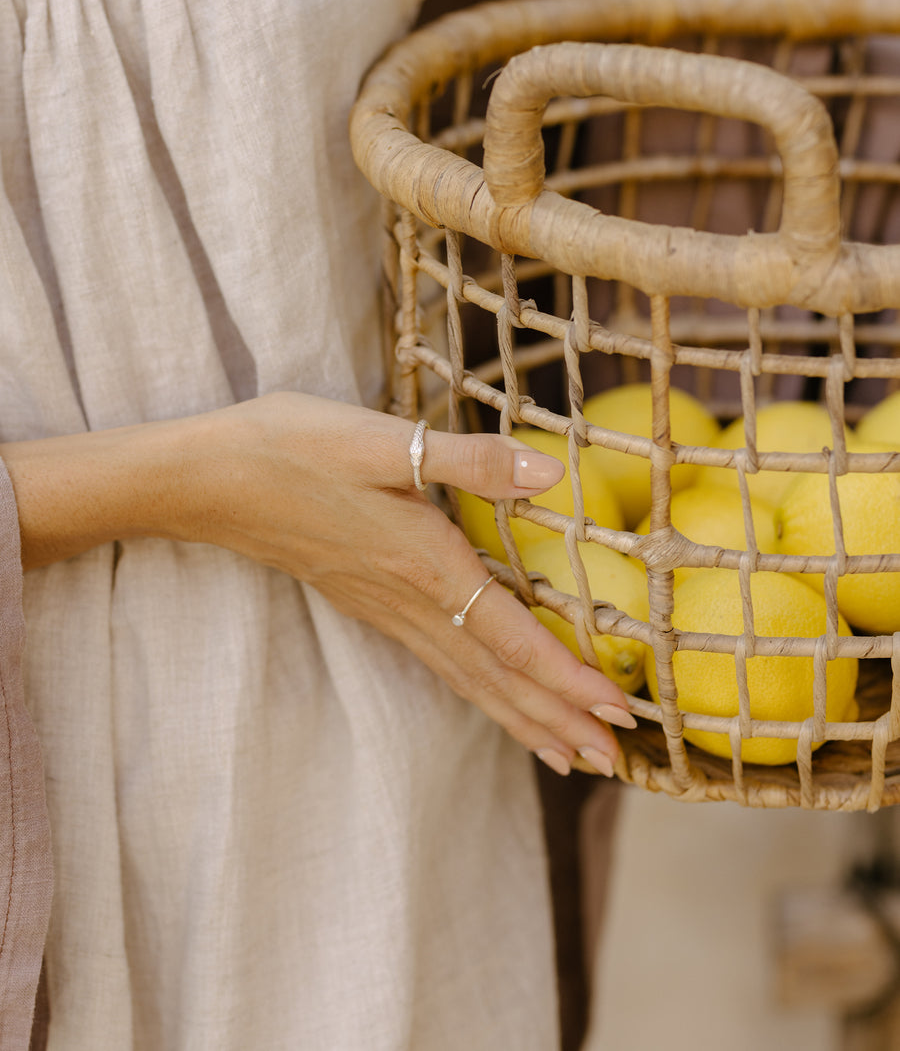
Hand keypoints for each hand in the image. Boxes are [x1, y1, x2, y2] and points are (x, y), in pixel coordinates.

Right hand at [182, 393, 635, 775]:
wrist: (208, 480)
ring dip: (522, 718)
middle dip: (557, 720)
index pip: (511, 640)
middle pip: (496, 680)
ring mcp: (385, 610)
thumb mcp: (384, 440)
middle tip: (615, 762)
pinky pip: (439, 664)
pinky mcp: (368, 603)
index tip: (619, 713)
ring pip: (468, 680)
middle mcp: (410, 602)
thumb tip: (554, 472)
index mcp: (425, 565)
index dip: (568, 678)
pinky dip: (480, 692)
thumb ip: (472, 459)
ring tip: (569, 755)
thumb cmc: (294, 449)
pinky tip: (491, 696)